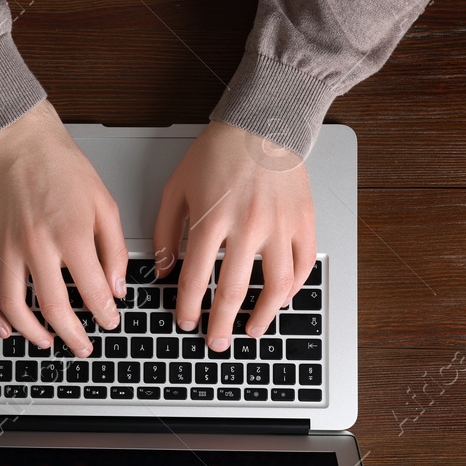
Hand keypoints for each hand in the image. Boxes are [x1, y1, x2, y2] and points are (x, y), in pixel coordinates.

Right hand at [0, 100, 125, 356]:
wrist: (22, 145)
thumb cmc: (64, 169)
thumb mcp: (105, 205)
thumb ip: (115, 250)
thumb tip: (116, 288)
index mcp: (71, 234)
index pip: (93, 291)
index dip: (105, 314)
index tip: (110, 321)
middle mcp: (37, 245)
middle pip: (53, 307)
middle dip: (72, 335)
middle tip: (83, 346)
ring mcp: (7, 247)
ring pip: (14, 306)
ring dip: (31, 332)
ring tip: (46, 342)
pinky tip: (6, 327)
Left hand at [153, 121, 316, 351]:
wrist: (262, 123)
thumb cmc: (216, 153)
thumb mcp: (175, 189)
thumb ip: (164, 233)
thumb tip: (162, 270)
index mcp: (211, 221)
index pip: (196, 279)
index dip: (188, 308)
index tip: (186, 322)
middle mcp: (247, 227)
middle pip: (233, 291)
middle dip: (221, 324)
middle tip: (215, 343)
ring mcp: (280, 226)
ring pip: (275, 285)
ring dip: (262, 316)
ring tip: (251, 331)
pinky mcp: (304, 220)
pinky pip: (303, 264)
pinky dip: (293, 288)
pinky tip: (281, 301)